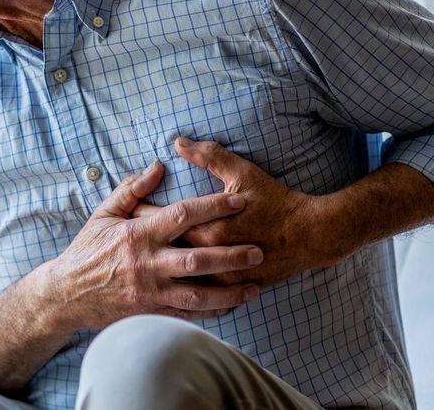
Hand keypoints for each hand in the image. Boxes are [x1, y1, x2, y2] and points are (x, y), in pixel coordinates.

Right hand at [41, 160, 262, 332]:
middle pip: (197, 259)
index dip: (213, 207)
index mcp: (137, 234)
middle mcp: (146, 263)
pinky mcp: (150, 312)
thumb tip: (157, 165)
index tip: (238, 200)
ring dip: (229, 291)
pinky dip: (212, 311)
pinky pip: (187, 313)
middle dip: (230, 255)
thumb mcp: (103, 214)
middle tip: (258, 249)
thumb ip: (132, 190)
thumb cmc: (87, 250)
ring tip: (255, 285)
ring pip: (198, 293)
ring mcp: (150, 291)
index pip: (181, 216)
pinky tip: (231, 305)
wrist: (67, 293)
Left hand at [131, 137, 336, 286]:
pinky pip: (202, 294)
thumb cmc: (276, 201)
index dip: (141, 213)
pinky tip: (167, 284)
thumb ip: (209, 155)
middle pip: (166, 250)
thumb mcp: (243, 172)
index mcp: (209, 227)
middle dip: (144, 243)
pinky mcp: (234, 289)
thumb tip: (178, 142)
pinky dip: (183, 288)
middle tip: (123, 238)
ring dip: (161, 269)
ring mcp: (224, 277)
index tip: (126, 210)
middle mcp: (213, 256)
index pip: (162, 221)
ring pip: (180, 278)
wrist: (312, 235)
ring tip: (140, 261)